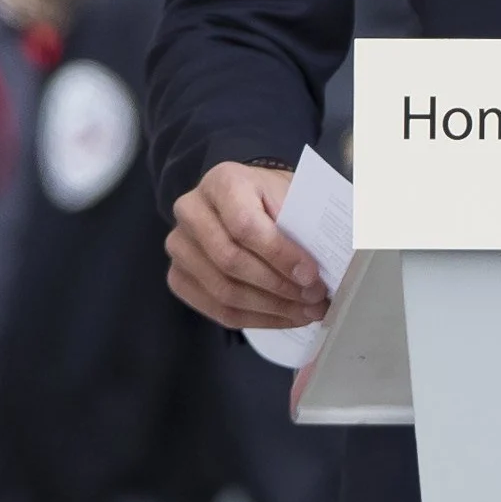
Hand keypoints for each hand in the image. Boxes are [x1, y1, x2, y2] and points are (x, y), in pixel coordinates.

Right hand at [166, 162, 329, 331]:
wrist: (245, 198)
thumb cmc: (273, 198)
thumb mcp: (291, 194)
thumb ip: (303, 224)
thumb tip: (321, 271)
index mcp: (222, 182)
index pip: (245, 226)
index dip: (280, 255)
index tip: (311, 276)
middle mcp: (191, 211)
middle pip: (230, 262)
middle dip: (278, 287)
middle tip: (314, 299)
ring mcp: (179, 246)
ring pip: (223, 291)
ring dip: (271, 309)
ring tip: (305, 312)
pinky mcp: (179, 276)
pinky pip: (216, 310)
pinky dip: (255, 319)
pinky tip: (284, 318)